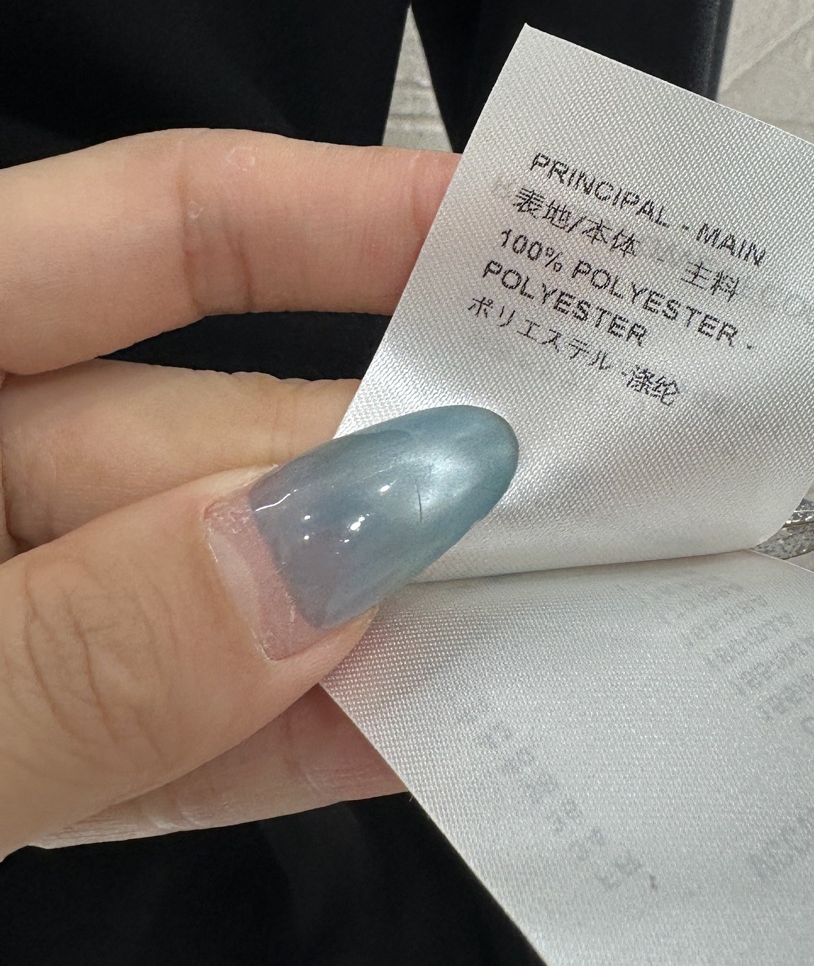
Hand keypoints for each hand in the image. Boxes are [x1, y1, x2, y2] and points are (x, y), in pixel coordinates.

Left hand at [0, 128, 516, 855]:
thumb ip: (81, 643)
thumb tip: (329, 552)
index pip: (152, 228)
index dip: (347, 212)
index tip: (524, 234)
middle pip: (210, 423)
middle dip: (406, 457)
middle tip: (602, 484)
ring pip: (217, 588)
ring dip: (380, 615)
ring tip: (559, 613)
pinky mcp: (12, 753)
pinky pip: (168, 728)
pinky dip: (288, 737)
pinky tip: (422, 729)